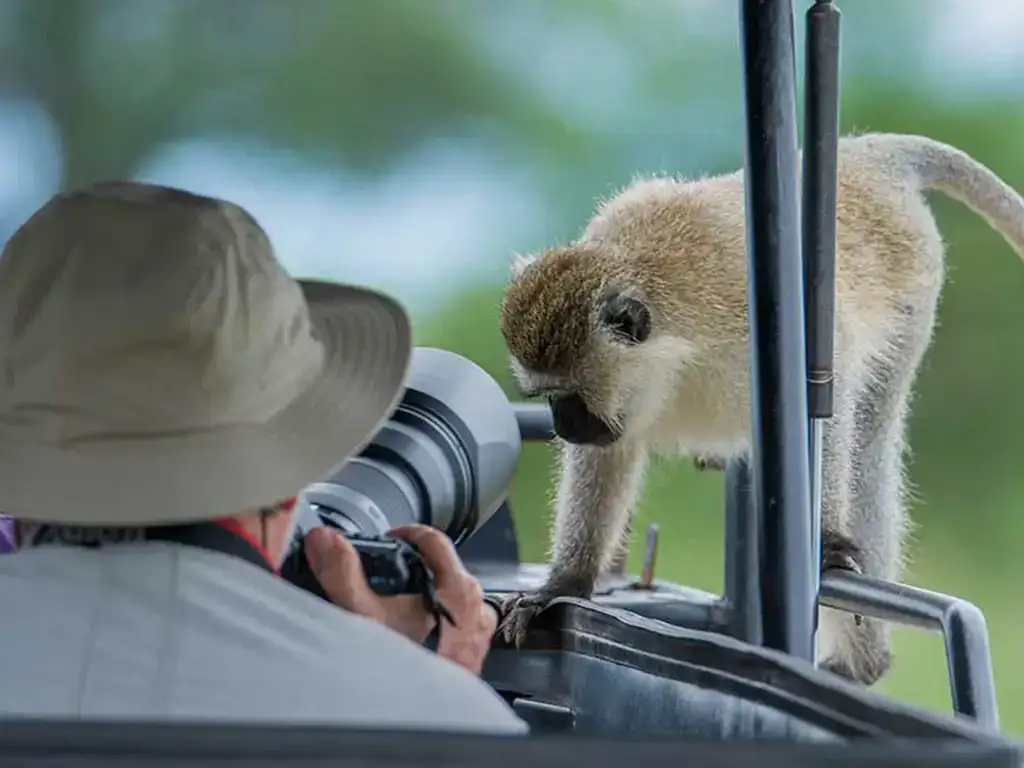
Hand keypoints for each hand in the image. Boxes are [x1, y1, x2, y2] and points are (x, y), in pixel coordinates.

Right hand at [304, 525, 497, 674]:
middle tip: (393, 568)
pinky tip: (419, 627)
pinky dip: (441, 616)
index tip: (390, 538)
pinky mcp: (473, 651)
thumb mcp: (362, 615)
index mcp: (455, 589)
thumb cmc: (399, 673)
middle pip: (447, 567)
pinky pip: (461, 621)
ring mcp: (477, 631)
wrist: (417, 713)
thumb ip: (341, 574)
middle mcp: (473, 607)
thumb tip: (325, 541)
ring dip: (430, 590)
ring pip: (456, 595)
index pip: (437, 541)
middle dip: (418, 563)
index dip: (409, 533)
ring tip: (403, 598)